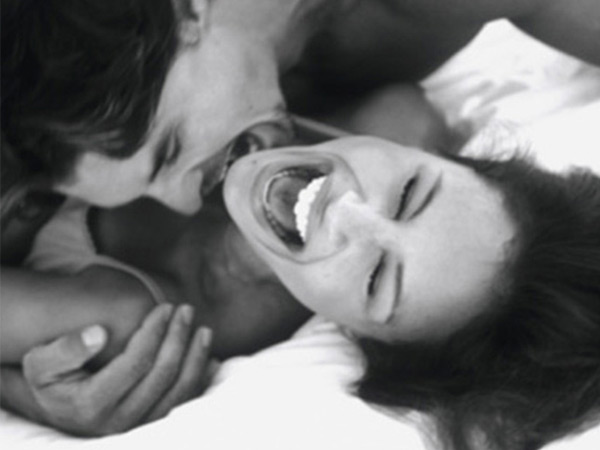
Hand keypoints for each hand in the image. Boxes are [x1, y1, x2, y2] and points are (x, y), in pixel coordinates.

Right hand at [0, 304, 212, 435]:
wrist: (58, 407)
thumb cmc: (50, 378)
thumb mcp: (40, 362)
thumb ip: (65, 349)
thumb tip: (98, 334)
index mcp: (91, 405)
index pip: (136, 363)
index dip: (154, 332)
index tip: (164, 307)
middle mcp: (118, 422)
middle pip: (162, 375)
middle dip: (178, 338)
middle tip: (186, 310)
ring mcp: (137, 428)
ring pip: (179, 393)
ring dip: (196, 358)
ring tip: (203, 330)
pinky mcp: (151, 426)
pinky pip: (184, 404)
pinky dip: (200, 379)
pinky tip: (208, 356)